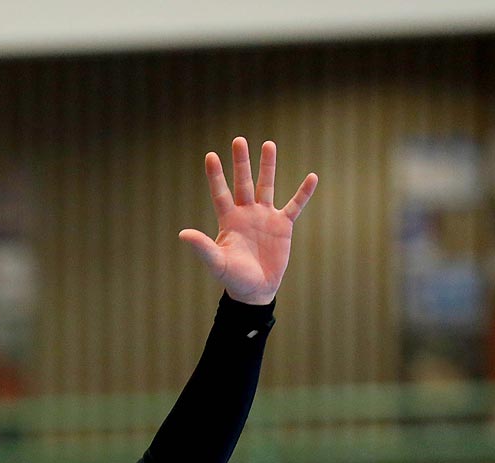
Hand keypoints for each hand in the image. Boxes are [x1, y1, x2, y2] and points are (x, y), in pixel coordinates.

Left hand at [180, 138, 317, 304]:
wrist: (256, 290)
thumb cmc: (233, 277)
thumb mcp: (217, 262)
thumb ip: (202, 247)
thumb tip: (183, 234)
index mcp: (229, 220)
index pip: (221, 193)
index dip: (216, 175)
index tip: (211, 155)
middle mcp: (246, 213)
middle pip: (243, 182)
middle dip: (241, 162)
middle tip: (238, 140)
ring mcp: (265, 217)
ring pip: (266, 186)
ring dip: (268, 166)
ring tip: (268, 144)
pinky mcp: (283, 226)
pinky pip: (295, 205)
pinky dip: (303, 193)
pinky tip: (312, 177)